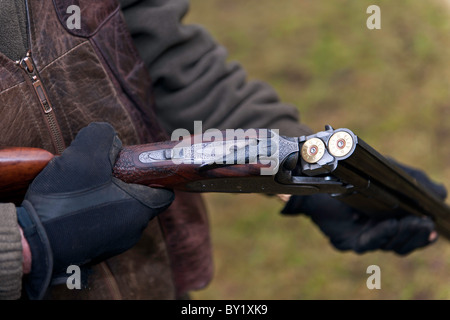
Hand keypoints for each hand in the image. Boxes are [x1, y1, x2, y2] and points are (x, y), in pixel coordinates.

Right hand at [16, 122, 173, 298]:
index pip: (164, 191)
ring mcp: (115, 243)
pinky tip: (71, 206)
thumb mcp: (83, 155)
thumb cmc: (65, 203)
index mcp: (141, 209)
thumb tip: (110, 139)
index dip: (153, 174)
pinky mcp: (96, 251)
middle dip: (123, 182)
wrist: (33, 245)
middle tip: (100, 173)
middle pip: (139, 198)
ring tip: (80, 189)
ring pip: (118, 211)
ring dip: (104, 197)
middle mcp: (133, 230)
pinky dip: (91, 213)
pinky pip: (101, 224)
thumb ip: (102, 136)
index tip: (135, 165)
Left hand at [282, 161, 446, 255]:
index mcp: (386, 221)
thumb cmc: (353, 173)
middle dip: (416, 236)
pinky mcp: (346, 239)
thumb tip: (440, 193)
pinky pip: (367, 242)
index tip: (433, 227)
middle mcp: (374, 232)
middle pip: (402, 245)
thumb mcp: (389, 173)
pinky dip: (381, 234)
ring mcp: (361, 238)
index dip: (422, 236)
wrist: (318, 172)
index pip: (409, 236)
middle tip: (425, 224)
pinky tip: (391, 224)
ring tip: (412, 222)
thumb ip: (415, 183)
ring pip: (388, 246)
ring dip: (403, 235)